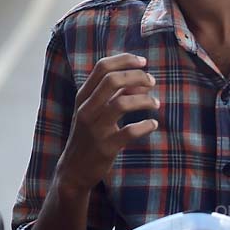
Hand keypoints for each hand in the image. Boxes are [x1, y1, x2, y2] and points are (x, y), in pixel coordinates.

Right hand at [55, 53, 158, 194]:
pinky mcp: (106, 147)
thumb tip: (140, 80)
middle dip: (137, 76)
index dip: (124, 60)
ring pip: (121, 103)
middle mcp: (86, 108)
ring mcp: (95, 128)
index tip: (143, 61)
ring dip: (144, 100)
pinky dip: (145, 126)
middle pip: (111, 80)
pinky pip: (130, 132)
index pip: (102, 67)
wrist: (74, 168)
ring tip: (156, 103)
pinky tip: (153, 124)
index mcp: (83, 96)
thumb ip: (114, 94)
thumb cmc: (88, 135)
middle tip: (152, 81)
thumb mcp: (94, 110)